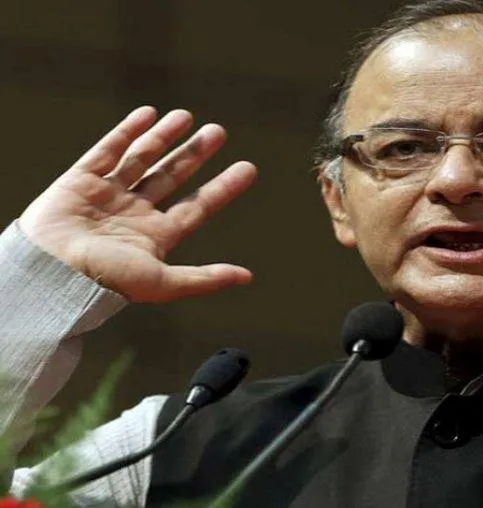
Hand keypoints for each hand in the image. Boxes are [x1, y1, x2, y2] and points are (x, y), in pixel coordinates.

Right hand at [18, 106, 257, 301]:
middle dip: (195, 155)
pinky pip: (107, 151)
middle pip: (172, 177)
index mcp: (155, 237)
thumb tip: (247, 277)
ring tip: (187, 116)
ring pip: (142, 159)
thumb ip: (204, 278)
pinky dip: (127, 132)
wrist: (51, 271)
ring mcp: (107, 195)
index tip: (249, 168)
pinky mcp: (80, 181)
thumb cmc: (106, 282)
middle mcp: (134, 214)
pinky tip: (148, 115)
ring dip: (164, 137)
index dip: (223, 188)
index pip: (198, 206)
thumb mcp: (163, 282)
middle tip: (219, 132)